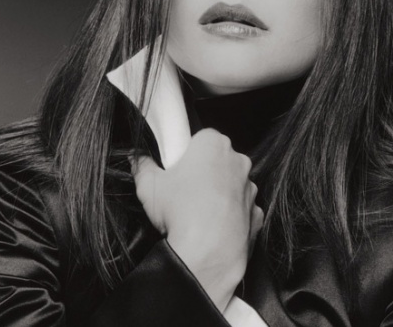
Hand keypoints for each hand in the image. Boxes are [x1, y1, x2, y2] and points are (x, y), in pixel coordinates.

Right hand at [130, 128, 263, 311]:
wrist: (207, 253)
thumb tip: (136, 157)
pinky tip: (213, 227)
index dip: (187, 153)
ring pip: (232, 185)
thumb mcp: (148, 185)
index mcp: (213, 144)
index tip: (176, 170)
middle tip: (183, 191)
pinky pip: (241, 209)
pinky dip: (230, 216)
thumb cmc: (179, 212)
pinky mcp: (256, 213)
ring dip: (218, 193)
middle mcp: (238, 161)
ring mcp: (250, 187)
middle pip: (218, 160)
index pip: (201, 138)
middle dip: (204, 171)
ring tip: (197, 213)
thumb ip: (141, 164)